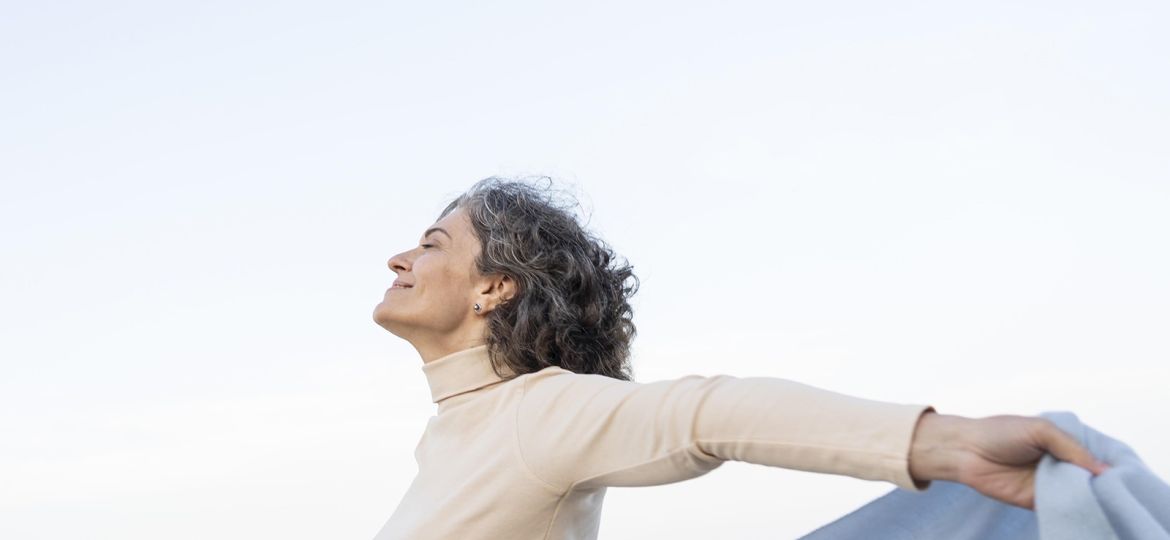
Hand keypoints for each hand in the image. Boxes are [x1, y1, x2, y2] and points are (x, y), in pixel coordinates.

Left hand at [908, 412, 1109, 509]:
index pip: (1093, 454)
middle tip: (1120, 490)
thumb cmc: (999, 432)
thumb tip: (1102, 470)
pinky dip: (1072, 509)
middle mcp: (1059, 463)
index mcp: (1062, 442)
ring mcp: (1049, 483)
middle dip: (1102, 483)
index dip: (1108, 462)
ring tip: (1105, 500)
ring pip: (1078, 493)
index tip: (1126, 471)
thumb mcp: (1040, 430)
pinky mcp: (1037, 501)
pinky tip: (1085, 510)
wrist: (965, 451)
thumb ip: (1071, 447)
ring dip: (1089, 497)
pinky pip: (1061, 507)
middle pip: (1089, 477)